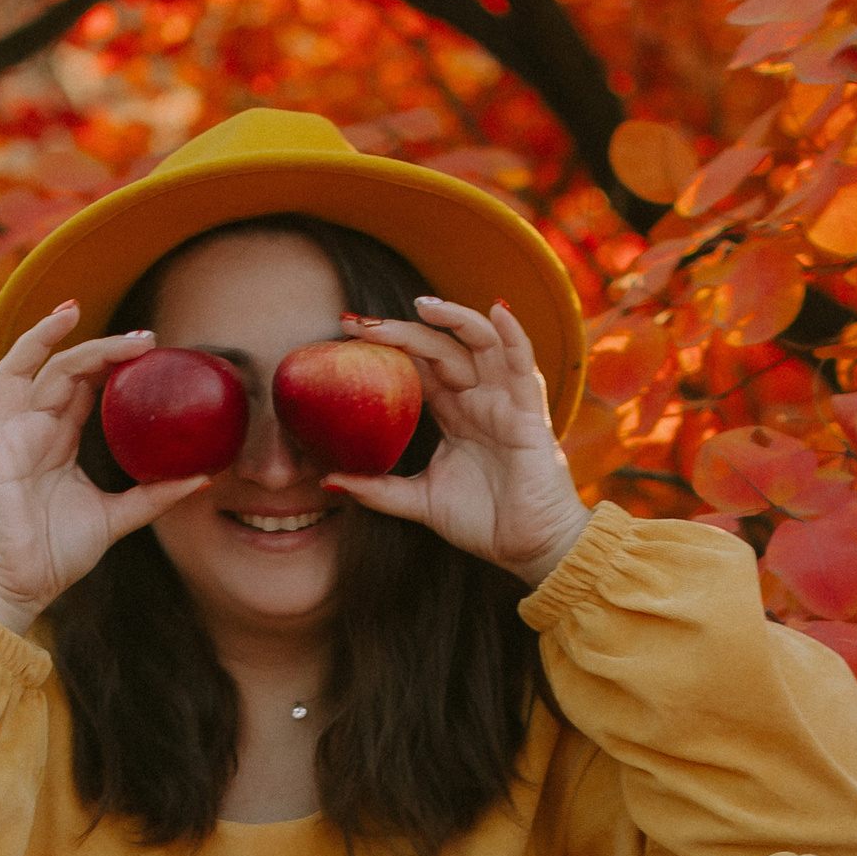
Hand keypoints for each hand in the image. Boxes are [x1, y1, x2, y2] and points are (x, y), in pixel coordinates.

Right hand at [0, 302, 211, 632]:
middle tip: (140, 336)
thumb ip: (154, 496)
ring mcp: (7, 437)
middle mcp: (31, 430)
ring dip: (41, 338)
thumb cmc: (55, 554)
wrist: (18, 589)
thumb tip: (203, 478)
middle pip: (61, 370)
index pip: (83, 385)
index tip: (150, 347)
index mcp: (57, 439)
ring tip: (68, 311)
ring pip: (20, 371)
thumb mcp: (116, 518)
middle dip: (97, 347)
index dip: (111, 362)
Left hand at [319, 297, 591, 585]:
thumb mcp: (419, 501)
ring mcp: (504, 401)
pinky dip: (512, 336)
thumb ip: (378, 489)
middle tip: (358, 322)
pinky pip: (522, 366)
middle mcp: (477, 398)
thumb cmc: (484, 522)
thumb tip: (327, 481)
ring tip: (422, 306)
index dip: (385, 347)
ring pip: (480, 343)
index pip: (416, 366)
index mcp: (453, 412)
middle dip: (400, 331)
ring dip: (454, 318)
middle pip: (438, 348)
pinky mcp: (528, 413)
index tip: (344, 332)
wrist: (530, 550)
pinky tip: (497, 311)